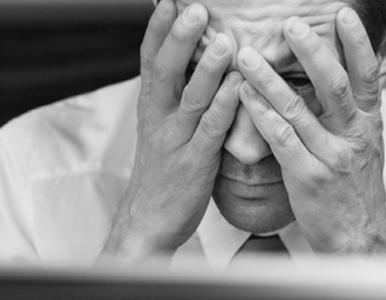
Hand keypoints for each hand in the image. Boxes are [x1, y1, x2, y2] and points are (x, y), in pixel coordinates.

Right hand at [102, 0, 240, 263]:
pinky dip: (224, 106)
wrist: (149, 220)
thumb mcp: (161, 125)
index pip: (149, 58)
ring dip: (206, 68)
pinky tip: (236, 86)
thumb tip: (190, 55)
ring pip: (190, 98)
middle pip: (164, 70)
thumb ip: (174, 92)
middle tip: (194, 8)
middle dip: (179, 37)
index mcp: (150, 105)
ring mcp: (176, 140)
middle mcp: (158, 117)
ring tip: (224, 40)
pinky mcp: (195, 163)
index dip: (158, 28)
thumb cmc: (163, 169)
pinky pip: (211, 131)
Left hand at [236, 8, 385, 255]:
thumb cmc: (356, 189)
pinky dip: (261, 115)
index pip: (367, 75)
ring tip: (246, 55)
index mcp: (369, 123)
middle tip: (290, 25)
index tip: (343, 14)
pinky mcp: (307, 177)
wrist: (358, 237)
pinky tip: (243, 97)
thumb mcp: (366, 144)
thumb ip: (355, 110)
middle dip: (311, 52)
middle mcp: (353, 135)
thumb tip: (348, 73)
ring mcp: (330, 156)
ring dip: (269, 79)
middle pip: (334, 85)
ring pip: (298, 109)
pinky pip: (281, 140)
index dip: (357, 43)